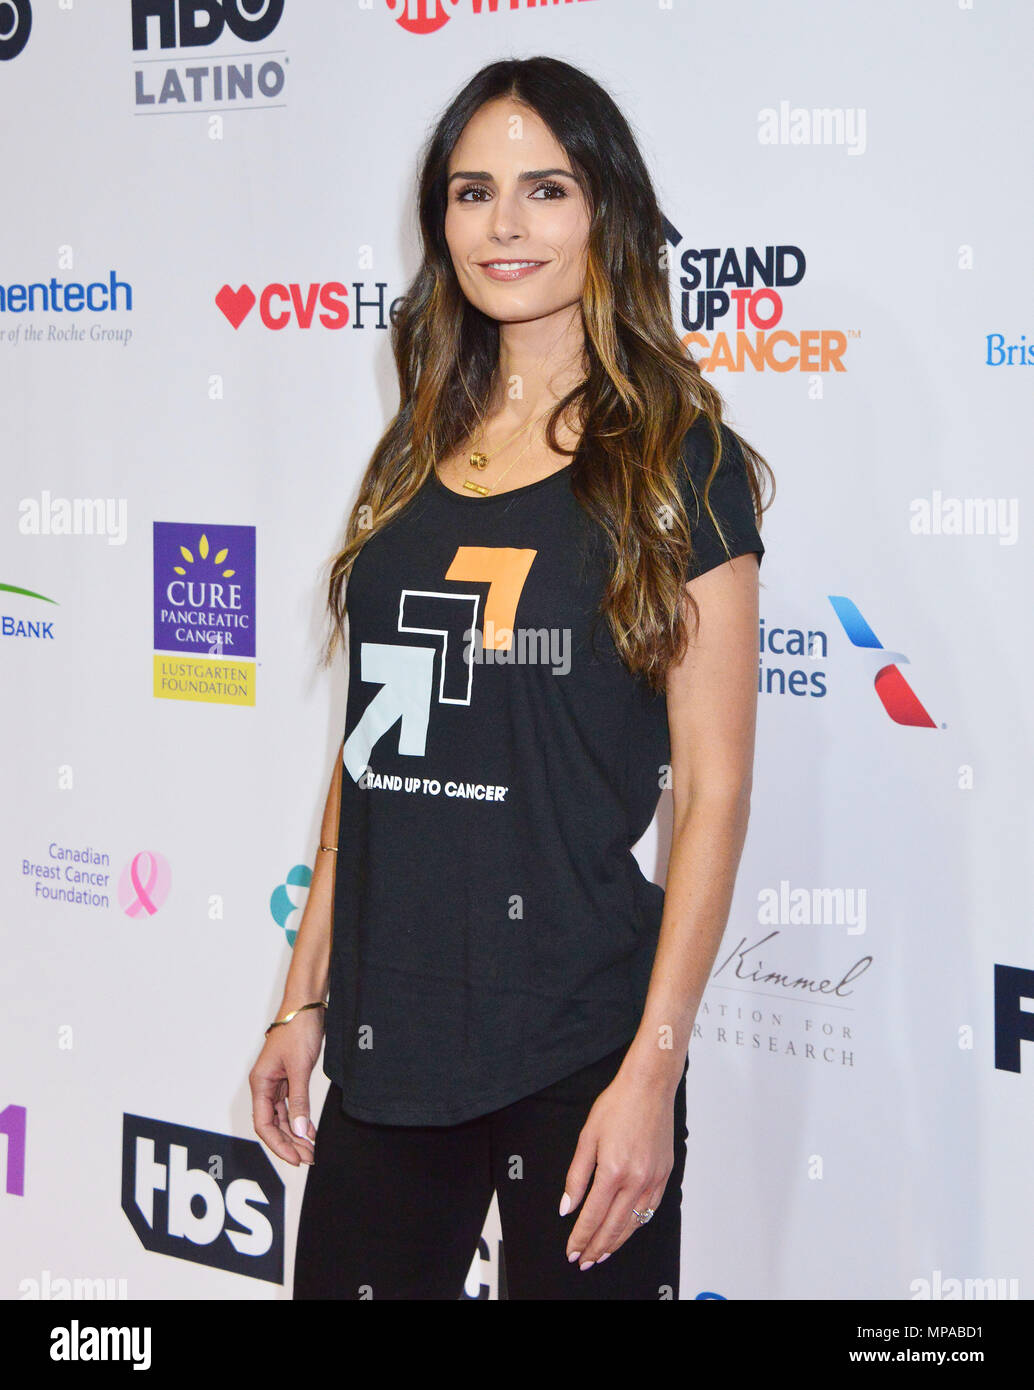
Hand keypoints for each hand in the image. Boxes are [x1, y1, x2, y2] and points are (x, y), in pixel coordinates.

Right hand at [249, 1010, 324, 1165]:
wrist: (306, 1007)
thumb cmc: (298, 1031)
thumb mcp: (300, 1068)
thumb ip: (299, 1100)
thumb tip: (298, 1130)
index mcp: (260, 1084)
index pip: (264, 1124)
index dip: (278, 1145)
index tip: (295, 1159)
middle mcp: (265, 1086)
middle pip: (273, 1124)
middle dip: (289, 1143)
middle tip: (308, 1157)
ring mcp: (277, 1082)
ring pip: (283, 1117)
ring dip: (295, 1134)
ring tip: (311, 1149)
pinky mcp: (289, 1077)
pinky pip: (292, 1105)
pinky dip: (300, 1119)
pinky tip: (310, 1131)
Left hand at [559, 1062, 677, 1269]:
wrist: (649, 1087)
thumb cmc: (617, 1105)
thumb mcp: (587, 1137)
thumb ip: (576, 1176)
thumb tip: (567, 1206)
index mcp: (613, 1171)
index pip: (592, 1216)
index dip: (580, 1238)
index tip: (572, 1251)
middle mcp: (636, 1180)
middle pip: (613, 1227)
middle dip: (596, 1248)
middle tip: (584, 1260)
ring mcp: (653, 1179)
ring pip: (634, 1223)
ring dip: (616, 1242)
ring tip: (602, 1253)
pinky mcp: (664, 1174)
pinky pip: (650, 1209)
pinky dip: (637, 1224)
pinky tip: (627, 1229)